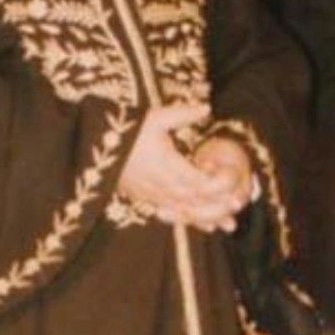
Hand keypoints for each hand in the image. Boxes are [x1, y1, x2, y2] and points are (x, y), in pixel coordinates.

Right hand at [118, 103, 248, 231]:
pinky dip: (191, 221)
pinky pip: (172, 215)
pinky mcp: (145, 200)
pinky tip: (206, 226)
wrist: (95, 144)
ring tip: (230, 227)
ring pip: (184, 212)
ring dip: (208, 219)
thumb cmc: (128, 129)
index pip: (195, 180)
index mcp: (164, 164)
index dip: (214, 183)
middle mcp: (160, 184)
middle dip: (218, 206)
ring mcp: (152, 195)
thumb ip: (182, 114)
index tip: (228, 178)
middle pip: (194, 200)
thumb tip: (207, 108)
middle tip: (239, 206)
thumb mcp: (155, 117)